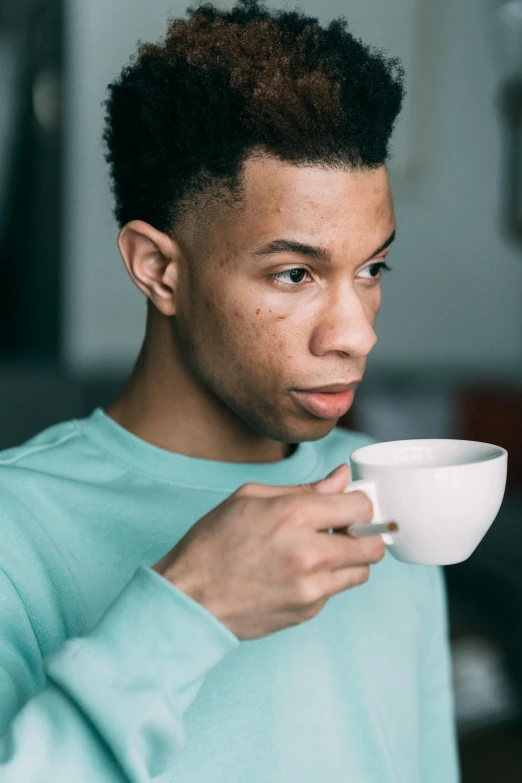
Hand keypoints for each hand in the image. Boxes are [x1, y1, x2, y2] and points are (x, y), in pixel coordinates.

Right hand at [152, 464, 383, 640]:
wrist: (189, 599)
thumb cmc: (213, 543)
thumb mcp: (250, 498)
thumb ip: (304, 488)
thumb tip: (341, 477)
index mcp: (295, 515)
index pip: (361, 506)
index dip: (358, 502)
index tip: (349, 505)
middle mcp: (309, 553)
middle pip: (372, 544)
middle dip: (363, 533)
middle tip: (343, 530)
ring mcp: (311, 587)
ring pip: (362, 571)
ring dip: (349, 559)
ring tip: (320, 552)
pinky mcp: (308, 611)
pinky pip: (335, 591)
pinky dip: (326, 580)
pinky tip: (297, 573)